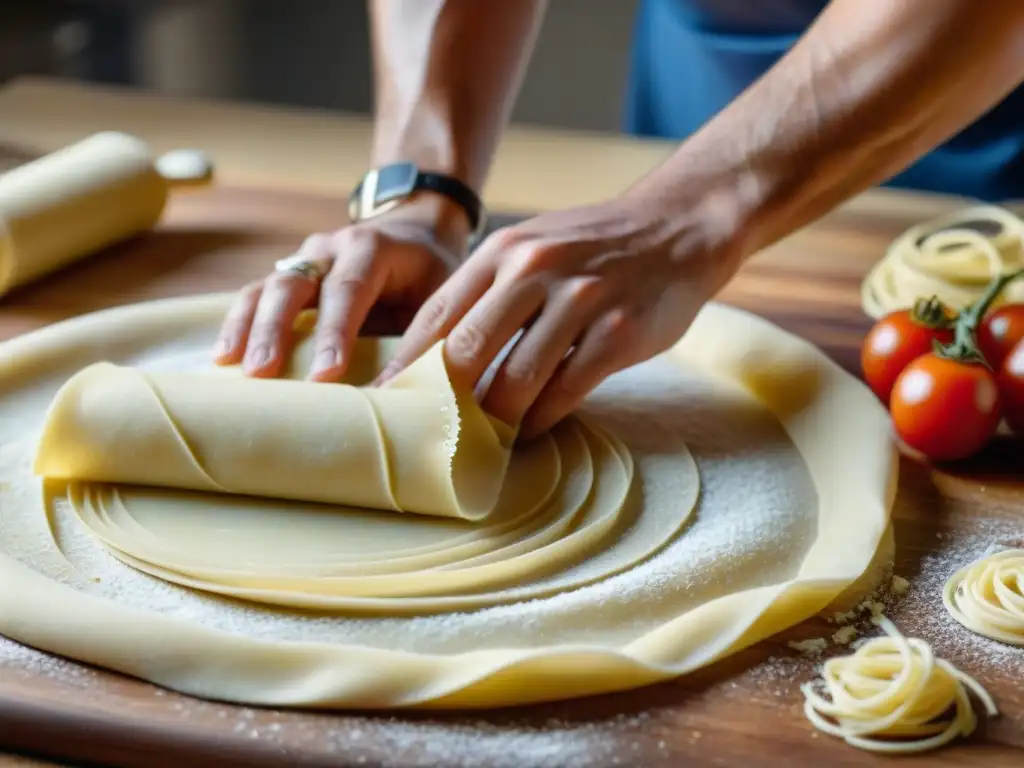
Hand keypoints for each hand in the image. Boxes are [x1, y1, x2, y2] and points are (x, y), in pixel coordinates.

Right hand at [213, 198, 467, 379]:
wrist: (413, 231)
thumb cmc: (429, 274)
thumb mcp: (440, 296)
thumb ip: (425, 335)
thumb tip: (416, 394)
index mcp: (373, 248)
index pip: (349, 288)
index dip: (335, 331)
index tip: (326, 374)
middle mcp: (330, 249)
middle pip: (293, 285)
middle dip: (276, 331)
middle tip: (262, 373)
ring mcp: (303, 260)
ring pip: (266, 288)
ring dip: (248, 328)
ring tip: (232, 367)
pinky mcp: (287, 276)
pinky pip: (255, 296)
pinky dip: (238, 325)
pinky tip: (223, 357)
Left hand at [377, 196, 740, 438]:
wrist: (680, 226)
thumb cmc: (596, 247)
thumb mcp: (534, 248)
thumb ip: (491, 291)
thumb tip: (441, 355)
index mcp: (504, 250)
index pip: (437, 315)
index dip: (404, 363)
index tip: (381, 400)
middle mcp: (536, 269)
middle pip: (466, 350)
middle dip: (438, 400)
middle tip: (422, 434)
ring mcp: (580, 299)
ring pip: (515, 378)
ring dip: (494, 418)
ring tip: (480, 441)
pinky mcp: (619, 331)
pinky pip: (566, 389)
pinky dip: (542, 418)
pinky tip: (531, 429)